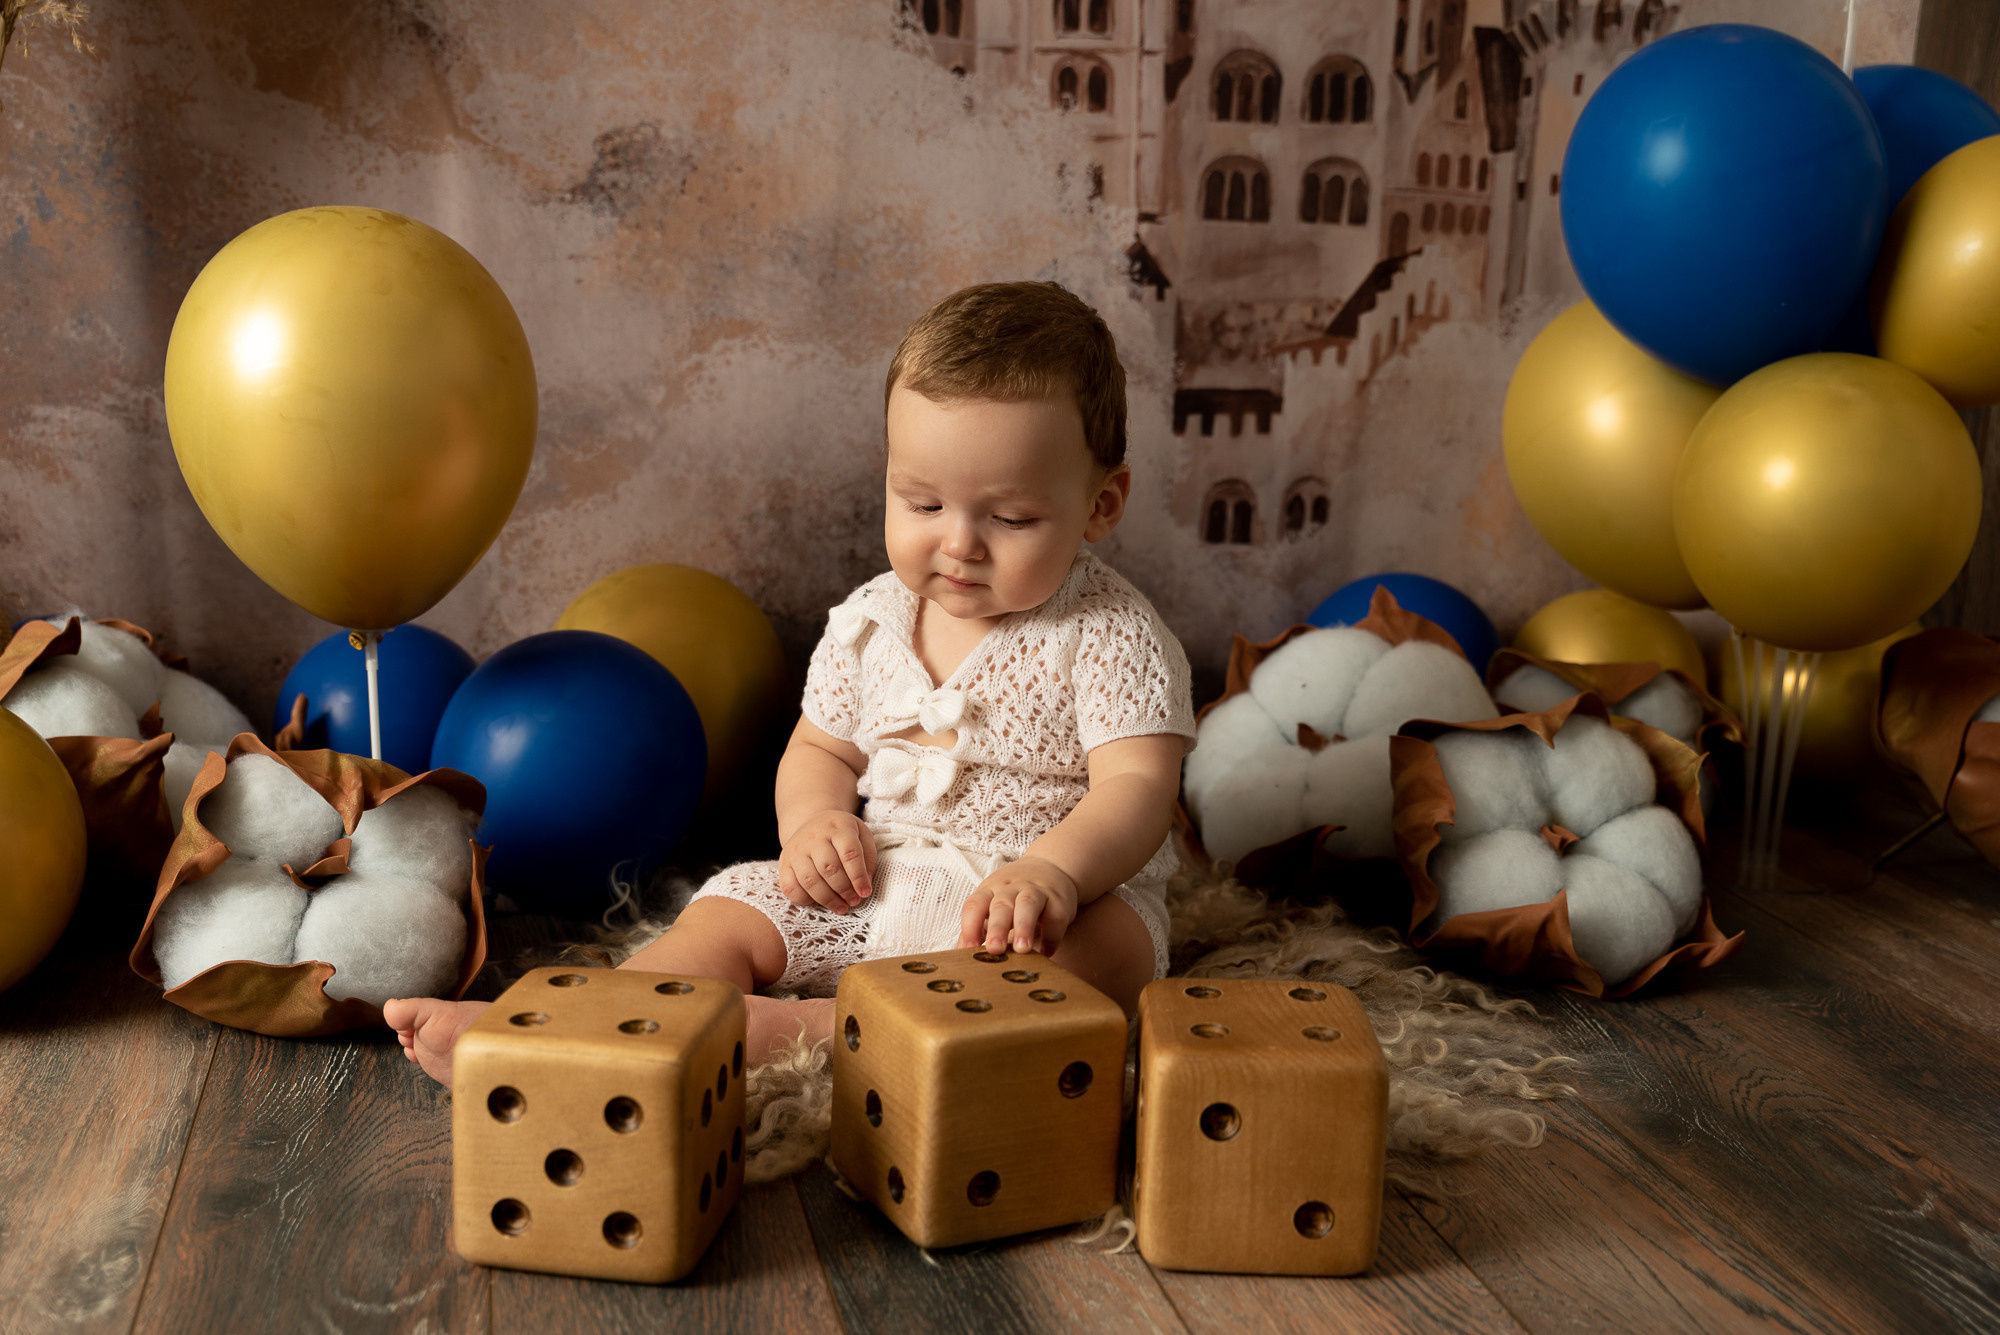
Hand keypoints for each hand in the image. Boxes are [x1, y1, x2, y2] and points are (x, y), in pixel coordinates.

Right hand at [779, 810, 875, 912]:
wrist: (812, 822)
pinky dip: (804, 899)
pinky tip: (817, 902)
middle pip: (829, 868)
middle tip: (854, 901)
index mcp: (838, 826)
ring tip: (841, 907)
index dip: (858, 876)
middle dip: (844, 889)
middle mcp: (814, 836)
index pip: (849, 853)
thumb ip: (868, 859)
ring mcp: (796, 849)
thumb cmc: (842, 835)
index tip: (865, 892)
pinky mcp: (784, 862)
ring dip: (827, 899)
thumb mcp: (862, 836)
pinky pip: (789, 887)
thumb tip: (864, 885)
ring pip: (810, 880)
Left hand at [958, 857, 1078, 954]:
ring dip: (1024, 927)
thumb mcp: (992, 902)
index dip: (969, 926)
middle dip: (997, 928)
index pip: (975, 904)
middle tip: (994, 949)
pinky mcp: (1059, 900)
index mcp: (990, 890)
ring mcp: (1036, 892)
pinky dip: (1051, 937)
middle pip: (1001, 905)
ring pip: (1028, 905)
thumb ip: (977, 927)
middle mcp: (1011, 888)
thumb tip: (960, 954)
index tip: (967, 949)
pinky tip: (1046, 952)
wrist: (1051, 866)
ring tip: (1023, 949)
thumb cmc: (1014, 893)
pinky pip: (1055, 918)